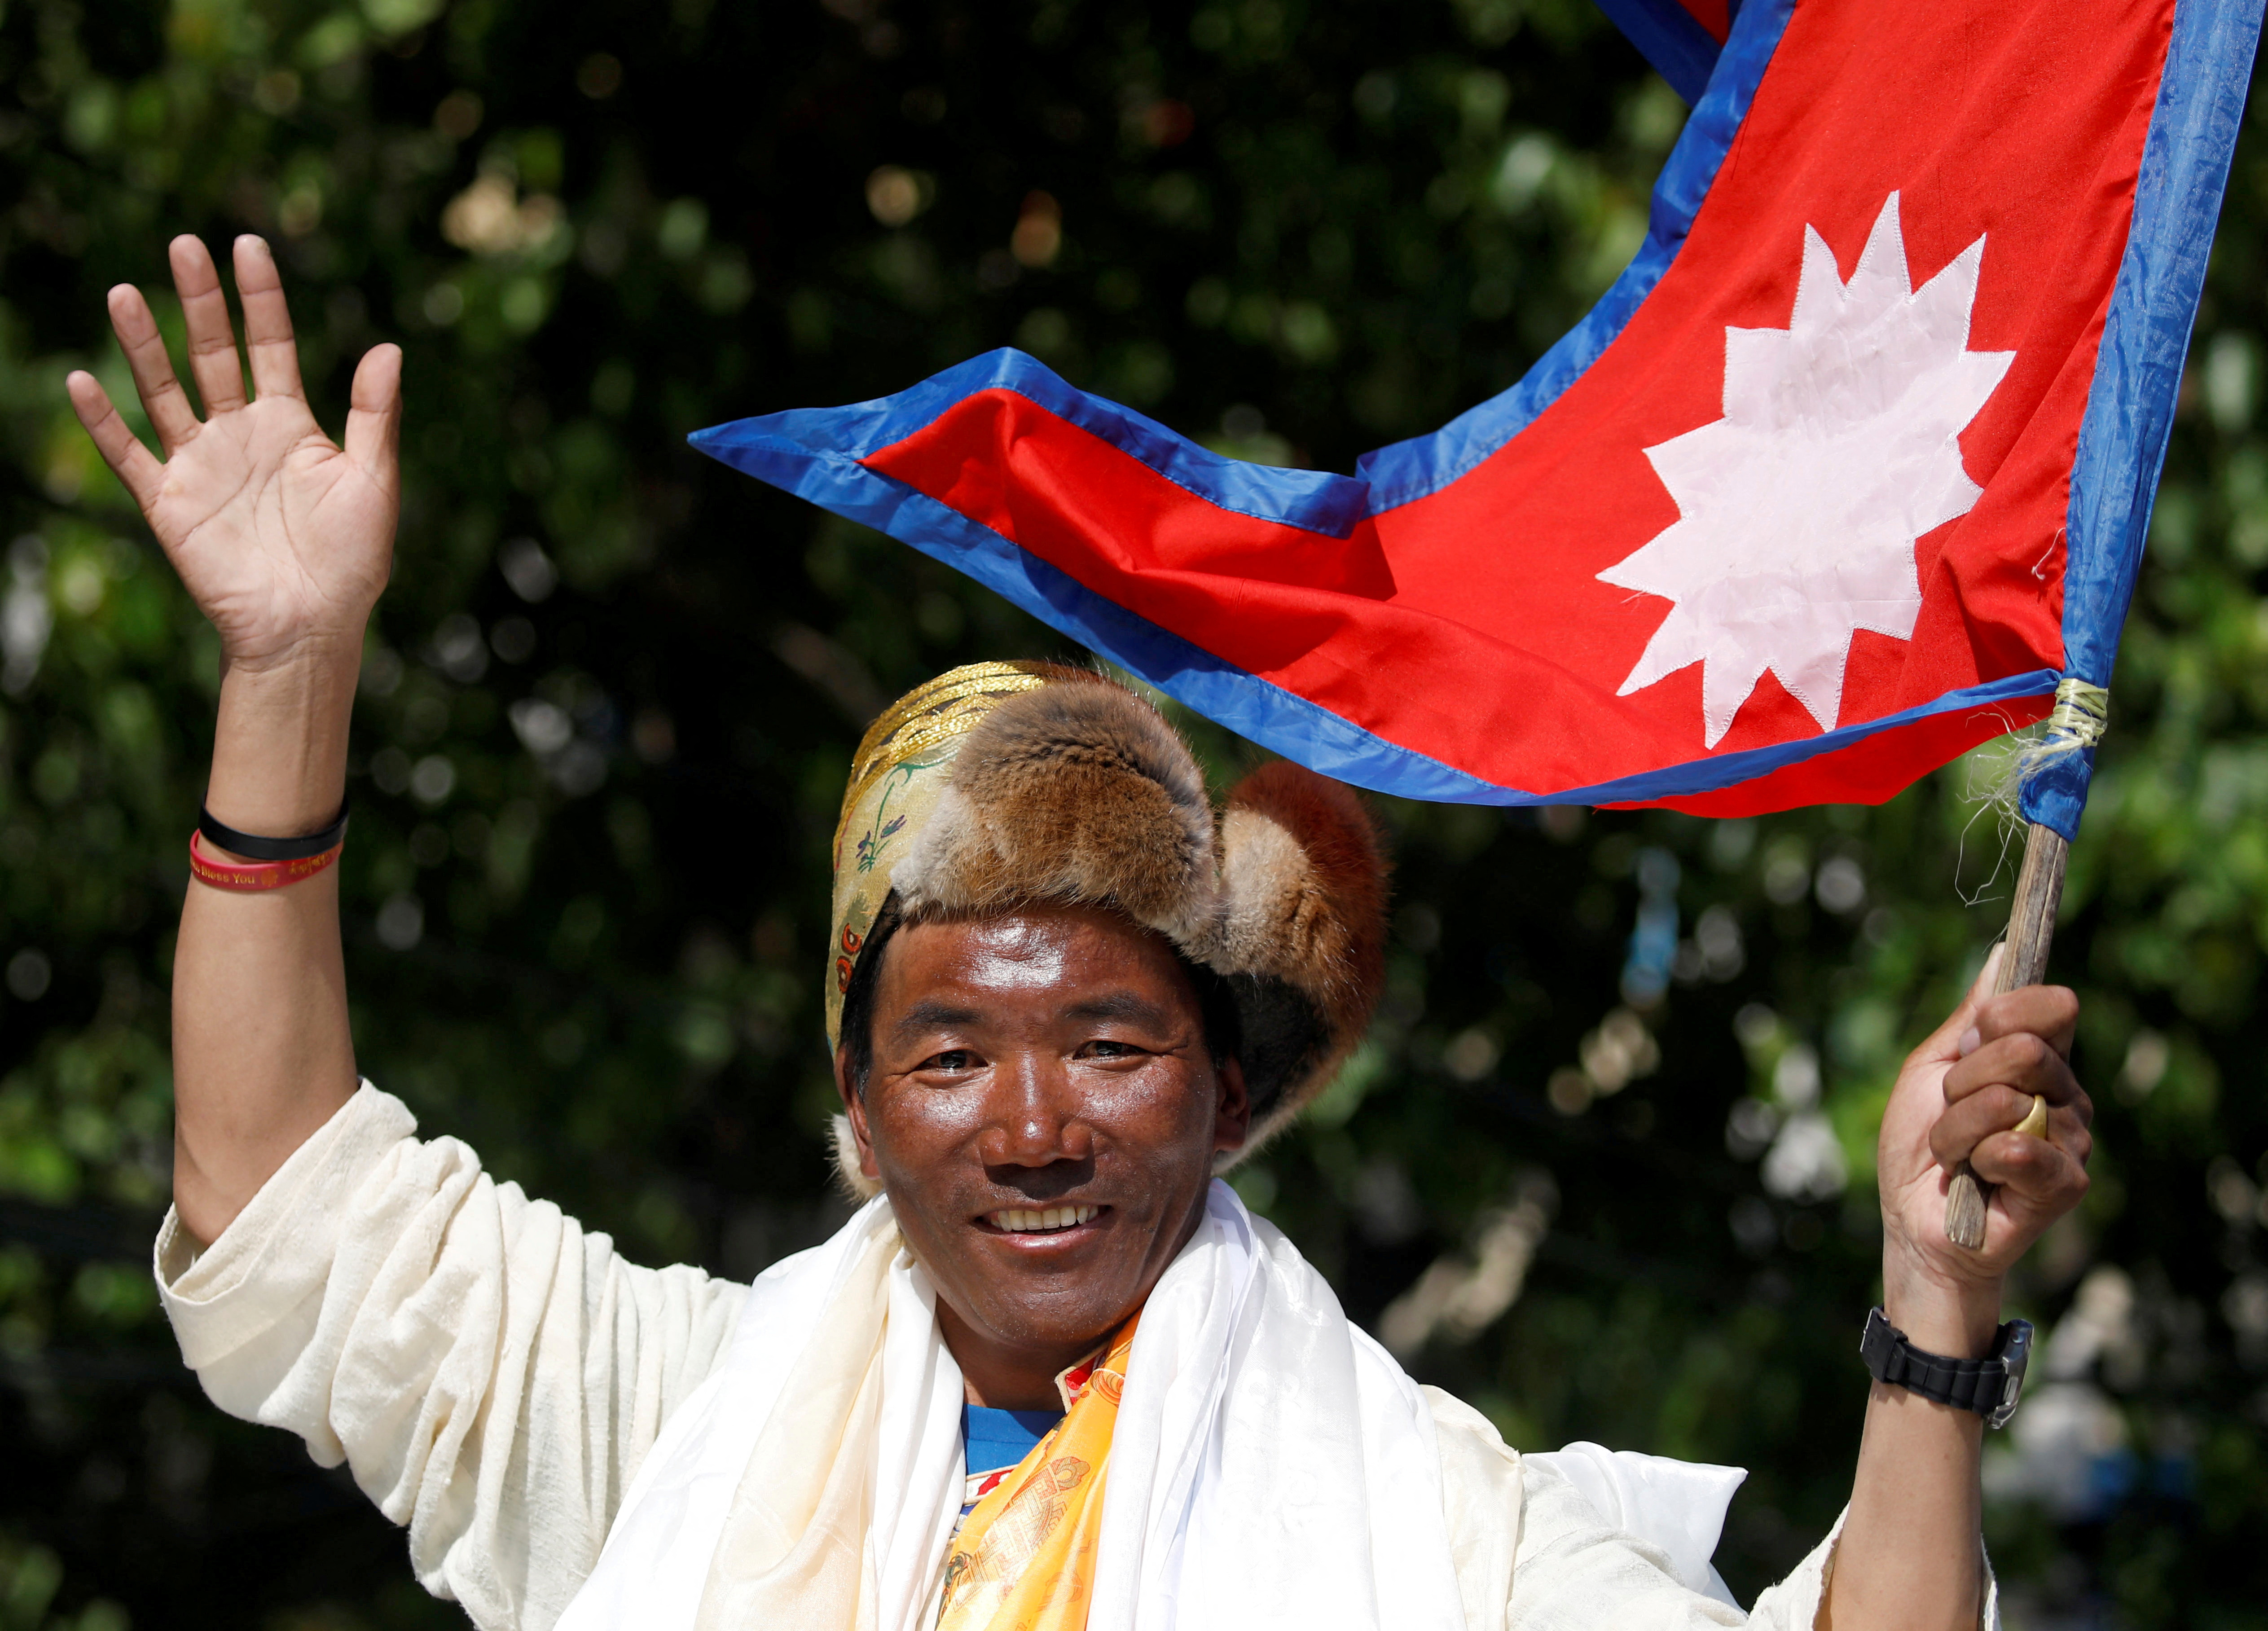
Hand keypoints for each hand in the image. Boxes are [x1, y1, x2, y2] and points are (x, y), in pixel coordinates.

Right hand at [66, 234, 399, 674]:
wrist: (312, 626)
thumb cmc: (352, 562)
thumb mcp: (375, 482)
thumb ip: (376, 416)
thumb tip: (390, 349)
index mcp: (291, 425)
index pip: (272, 345)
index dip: (261, 297)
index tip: (248, 245)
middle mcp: (241, 435)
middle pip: (214, 354)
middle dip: (200, 302)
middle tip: (184, 245)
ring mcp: (201, 464)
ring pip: (164, 390)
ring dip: (144, 344)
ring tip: (125, 292)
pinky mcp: (170, 502)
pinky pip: (129, 454)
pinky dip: (104, 420)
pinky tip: (82, 379)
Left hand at [1876, 948, 2092, 1349]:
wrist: (1913, 1219)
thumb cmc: (1919, 1144)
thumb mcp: (1929, 1069)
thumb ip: (1969, 1018)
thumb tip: (2002, 953)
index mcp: (2040, 1060)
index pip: (2051, 1005)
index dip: (2006, 1012)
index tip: (1975, 1033)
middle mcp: (2066, 1094)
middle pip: (2024, 1048)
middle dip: (1963, 1081)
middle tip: (1951, 1114)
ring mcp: (2071, 1139)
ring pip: (2007, 1099)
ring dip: (1957, 1129)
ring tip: (1959, 1154)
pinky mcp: (2067, 1183)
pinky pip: (2017, 1147)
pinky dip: (1977, 1159)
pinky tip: (1978, 1178)